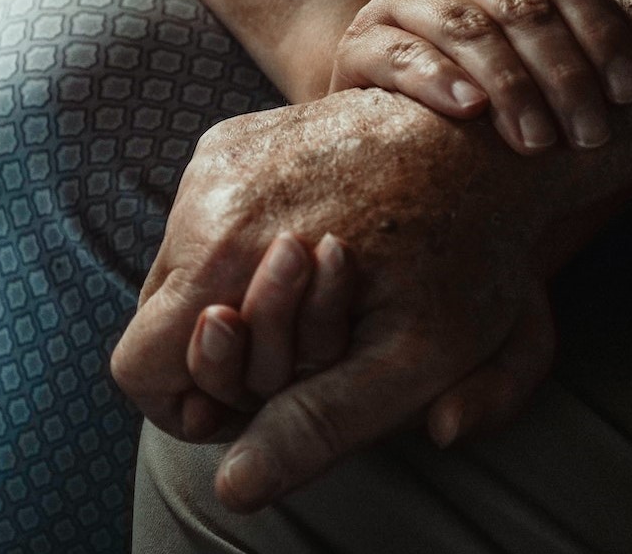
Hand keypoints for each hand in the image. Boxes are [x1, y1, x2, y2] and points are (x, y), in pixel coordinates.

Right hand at [112, 89, 566, 511]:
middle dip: (226, 351)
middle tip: (310, 350)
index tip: (258, 403)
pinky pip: (204, 222)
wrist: (491, 139)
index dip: (192, 402)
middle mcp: (204, 192)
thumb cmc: (468, 254)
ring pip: (182, 269)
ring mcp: (218, 158)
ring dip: (234, 298)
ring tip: (324, 289)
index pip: (140, 363)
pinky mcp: (235, 139)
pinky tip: (315, 248)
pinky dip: (242, 252)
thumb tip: (231, 493)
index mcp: (225, 251)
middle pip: (162, 315)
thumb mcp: (410, 358)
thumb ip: (315, 424)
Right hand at [331, 0, 631, 152]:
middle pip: (522, 8)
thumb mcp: (531, 28)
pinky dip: (439, 79)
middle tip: (592, 135)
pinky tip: (471, 109)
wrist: (383, 91)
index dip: (603, 32)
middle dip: (565, 75)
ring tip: (539, 140)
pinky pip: (403, 55)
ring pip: (468, 31)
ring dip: (512, 88)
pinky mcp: (361, 43)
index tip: (630, 92)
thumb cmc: (478, 67)